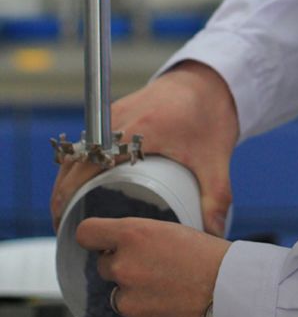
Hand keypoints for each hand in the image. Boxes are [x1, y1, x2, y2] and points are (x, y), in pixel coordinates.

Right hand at [51, 62, 239, 236]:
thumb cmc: (210, 117)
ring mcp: (114, 114)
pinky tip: (79, 187)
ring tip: (66, 212)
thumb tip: (213, 234)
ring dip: (66, 178)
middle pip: (75, 158)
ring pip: (76, 149)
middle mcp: (120, 119)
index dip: (71, 192)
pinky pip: (86, 141)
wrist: (208, 83)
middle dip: (62, 193)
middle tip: (64, 225)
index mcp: (141, 130)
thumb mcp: (216, 159)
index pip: (91, 163)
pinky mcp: (114, 114)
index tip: (66, 219)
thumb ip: (216, 198)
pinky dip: (77, 164)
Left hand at [76, 217, 231, 316]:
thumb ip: (146, 240)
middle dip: (125, 269)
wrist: (238, 300)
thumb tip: (132, 249)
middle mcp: (124, 267)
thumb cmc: (217, 262)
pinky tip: (177, 313)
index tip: (101, 243)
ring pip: (122, 297)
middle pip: (106, 267)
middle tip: (158, 271)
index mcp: (134, 235)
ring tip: (174, 294)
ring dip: (139, 297)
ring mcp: (129, 302)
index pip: (87, 233)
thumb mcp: (178, 233)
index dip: (95, 238)